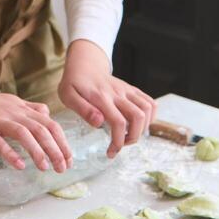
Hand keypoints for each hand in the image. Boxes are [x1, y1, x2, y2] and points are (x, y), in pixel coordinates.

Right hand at [0, 70, 71, 171]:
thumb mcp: (10, 102)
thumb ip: (29, 109)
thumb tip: (47, 114)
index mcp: (22, 108)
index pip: (50, 123)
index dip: (62, 140)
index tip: (69, 157)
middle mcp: (14, 112)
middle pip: (41, 129)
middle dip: (55, 149)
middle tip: (63, 168)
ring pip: (23, 134)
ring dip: (37, 151)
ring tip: (45, 168)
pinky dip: (10, 153)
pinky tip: (19, 165)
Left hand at [60, 39, 155, 157]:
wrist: (84, 65)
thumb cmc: (74, 83)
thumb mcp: (68, 96)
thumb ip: (83, 109)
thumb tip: (99, 122)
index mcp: (101, 98)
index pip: (118, 122)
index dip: (118, 142)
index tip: (111, 153)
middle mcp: (118, 93)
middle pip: (138, 117)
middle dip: (133, 137)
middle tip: (120, 145)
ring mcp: (127, 90)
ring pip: (148, 109)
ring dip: (143, 127)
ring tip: (128, 135)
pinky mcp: (132, 90)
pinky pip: (150, 102)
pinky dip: (150, 117)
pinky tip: (138, 124)